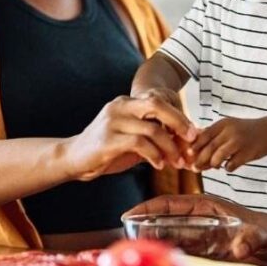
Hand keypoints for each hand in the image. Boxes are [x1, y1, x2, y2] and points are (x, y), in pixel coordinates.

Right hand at [65, 96, 197, 180]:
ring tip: (177, 161)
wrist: (73, 159)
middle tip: (191, 140)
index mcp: (126, 102)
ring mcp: (112, 122)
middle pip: (157, 105)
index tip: (193, 134)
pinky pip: (139, 143)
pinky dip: (154, 154)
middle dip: (179, 122)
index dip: (179, 117)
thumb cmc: (106, 150)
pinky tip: (159, 164)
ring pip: (152, 128)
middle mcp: (119, 107)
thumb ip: (154, 137)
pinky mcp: (107, 140)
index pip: (158, 101)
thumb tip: (183, 143)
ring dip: (169, 147)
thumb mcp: (133, 139)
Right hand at [124, 194, 266, 263]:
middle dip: (145, 222)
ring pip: (171, 231)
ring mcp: (203, 229)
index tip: (130, 213)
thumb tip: (241, 248)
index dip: (150, 208)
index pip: (172, 203)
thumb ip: (252, 240)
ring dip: (154, 237)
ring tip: (135, 245)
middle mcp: (201, 215)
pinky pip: (181, 245)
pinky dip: (167, 249)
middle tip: (125, 232)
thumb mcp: (262, 235)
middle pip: (166, 216)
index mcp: (208, 205)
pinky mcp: (206, 244)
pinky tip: (156, 256)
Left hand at [190, 118, 266, 171]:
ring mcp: (239, 142)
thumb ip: (214, 135)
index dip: (195, 146)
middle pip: (209, 148)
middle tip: (195, 168)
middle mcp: (230, 131)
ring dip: (213, 165)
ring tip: (215, 166)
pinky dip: (227, 168)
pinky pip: (231, 165)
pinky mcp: (247, 154)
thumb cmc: (245, 131)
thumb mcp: (229, 127)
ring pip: (217, 158)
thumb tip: (194, 148)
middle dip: (200, 160)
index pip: (204, 135)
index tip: (188, 154)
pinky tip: (229, 166)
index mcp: (223, 123)